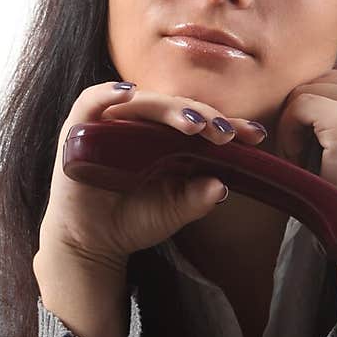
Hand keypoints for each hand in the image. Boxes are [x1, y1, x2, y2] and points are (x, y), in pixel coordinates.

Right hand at [36, 80, 267, 272]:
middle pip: (176, 107)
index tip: (256, 135)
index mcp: (167, 138)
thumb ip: (197, 199)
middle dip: (205, 116)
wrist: (90, 243)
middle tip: (226, 132)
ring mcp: (110, 124)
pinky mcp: (80, 128)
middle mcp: (141, 125)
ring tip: (194, 124)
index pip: (201, 122)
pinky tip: (128, 92)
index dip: (228, 125)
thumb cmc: (132, 220)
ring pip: (143, 103)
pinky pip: (92, 101)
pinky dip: (108, 93)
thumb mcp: (174, 212)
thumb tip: (222, 186)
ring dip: (169, 109)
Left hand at [273, 53, 336, 234]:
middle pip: (314, 80)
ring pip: (302, 92)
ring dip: (293, 127)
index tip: (318, 144)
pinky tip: (302, 160)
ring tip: (308, 158)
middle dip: (301, 117)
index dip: (312, 111)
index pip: (329, 76)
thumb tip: (297, 72)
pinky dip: (289, 135)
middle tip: (309, 154)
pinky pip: (297, 107)